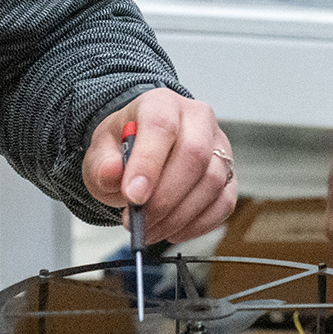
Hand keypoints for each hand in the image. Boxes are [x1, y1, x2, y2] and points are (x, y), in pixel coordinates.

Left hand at [85, 87, 236, 244]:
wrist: (144, 148)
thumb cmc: (125, 147)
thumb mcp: (101, 150)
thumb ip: (102, 163)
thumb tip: (111, 173)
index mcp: (162, 103)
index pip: (162, 126)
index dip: (149, 163)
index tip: (133, 197)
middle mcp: (198, 119)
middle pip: (194, 155)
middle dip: (164, 198)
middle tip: (139, 223)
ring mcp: (219, 146)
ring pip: (212, 183)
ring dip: (178, 216)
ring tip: (150, 229)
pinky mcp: (230, 174)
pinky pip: (224, 203)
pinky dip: (197, 224)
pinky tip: (173, 230)